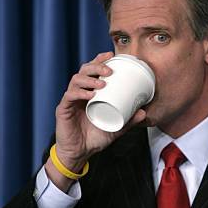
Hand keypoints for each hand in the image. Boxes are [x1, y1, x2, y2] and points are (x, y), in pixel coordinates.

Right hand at [46, 52, 145, 189]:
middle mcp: (79, 93)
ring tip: (102, 83)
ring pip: (75, 81)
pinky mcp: (63, 110)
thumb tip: (144, 112)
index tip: (111, 55)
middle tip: (109, 70)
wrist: (80, 153)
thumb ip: (129, 120)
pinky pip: (69, 97)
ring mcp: (70, 100)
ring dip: (89, 79)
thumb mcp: (116, 128)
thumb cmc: (95, 137)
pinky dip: (80, 93)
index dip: (100, 60)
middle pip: (83, 71)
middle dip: (96, 66)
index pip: (92, 71)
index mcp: (90, 93)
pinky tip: (90, 95)